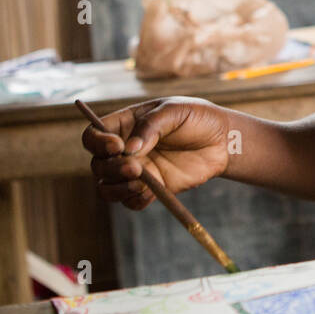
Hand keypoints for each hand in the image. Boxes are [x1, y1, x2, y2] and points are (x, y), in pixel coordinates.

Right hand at [82, 97, 231, 209]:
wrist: (222, 141)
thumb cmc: (197, 118)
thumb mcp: (174, 111)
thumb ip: (150, 127)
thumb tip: (130, 149)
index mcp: (124, 125)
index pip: (93, 136)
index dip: (97, 143)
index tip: (117, 146)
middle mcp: (124, 150)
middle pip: (97, 165)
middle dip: (112, 169)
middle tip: (136, 167)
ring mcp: (136, 171)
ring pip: (108, 188)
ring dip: (118, 189)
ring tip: (142, 182)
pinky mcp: (151, 188)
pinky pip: (131, 202)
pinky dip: (135, 200)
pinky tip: (151, 192)